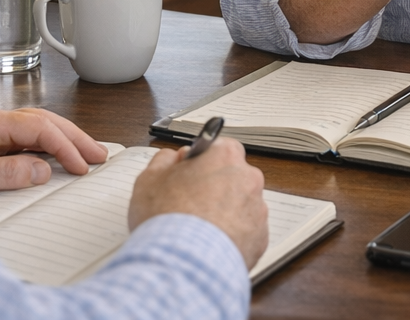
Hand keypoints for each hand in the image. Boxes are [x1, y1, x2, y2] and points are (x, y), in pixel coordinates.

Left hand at [0, 105, 107, 201]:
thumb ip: (6, 174)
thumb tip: (42, 171)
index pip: (39, 128)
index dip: (65, 146)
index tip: (82, 165)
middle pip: (43, 121)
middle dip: (74, 136)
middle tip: (98, 154)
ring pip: (33, 126)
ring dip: (61, 138)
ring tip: (83, 152)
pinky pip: (19, 136)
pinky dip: (42, 143)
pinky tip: (50, 154)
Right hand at [129, 138, 268, 267]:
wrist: (183, 262)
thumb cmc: (167, 218)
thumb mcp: (149, 179)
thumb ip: (163, 160)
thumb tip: (171, 158)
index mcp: (225, 156)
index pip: (219, 147)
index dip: (202, 160)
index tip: (190, 173)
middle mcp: (248, 179)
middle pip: (232, 177)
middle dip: (215, 187)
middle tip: (190, 203)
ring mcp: (257, 210)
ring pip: (241, 206)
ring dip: (224, 213)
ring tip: (199, 229)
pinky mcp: (259, 240)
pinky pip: (246, 233)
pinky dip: (231, 237)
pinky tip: (210, 245)